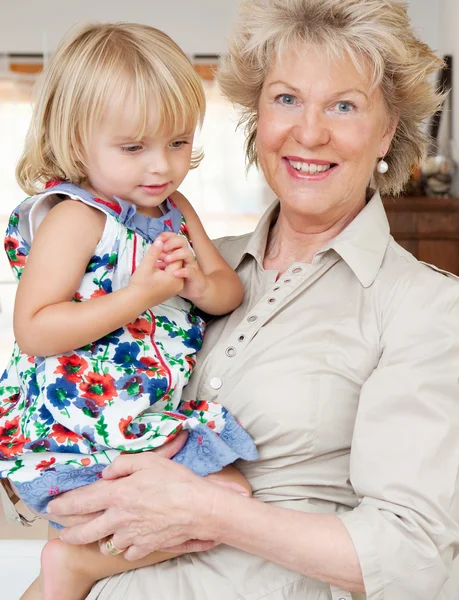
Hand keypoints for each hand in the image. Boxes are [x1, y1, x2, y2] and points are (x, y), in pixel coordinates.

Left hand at [47, 447, 219, 559]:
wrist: (198, 508)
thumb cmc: (176, 481)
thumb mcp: (148, 460)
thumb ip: (122, 464)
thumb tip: (106, 472)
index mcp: (117, 495)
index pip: (82, 501)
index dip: (64, 504)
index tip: (53, 506)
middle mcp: (119, 519)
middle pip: (85, 531)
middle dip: (70, 532)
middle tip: (63, 531)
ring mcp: (132, 536)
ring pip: (107, 543)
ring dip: (101, 539)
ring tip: (100, 534)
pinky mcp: (146, 546)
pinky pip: (128, 551)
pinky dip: (126, 547)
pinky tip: (128, 541)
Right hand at [128, 239, 183, 306]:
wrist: (134, 301)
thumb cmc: (139, 284)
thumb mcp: (146, 265)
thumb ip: (154, 252)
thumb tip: (161, 240)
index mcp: (174, 277)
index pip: (177, 258)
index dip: (169, 250)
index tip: (159, 248)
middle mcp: (178, 284)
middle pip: (177, 264)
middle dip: (168, 257)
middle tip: (157, 253)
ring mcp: (176, 289)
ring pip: (174, 270)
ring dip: (166, 264)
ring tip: (154, 262)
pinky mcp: (172, 291)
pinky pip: (172, 278)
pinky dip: (166, 272)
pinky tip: (156, 270)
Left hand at [157, 232, 207, 301]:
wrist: (195, 289)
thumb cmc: (181, 277)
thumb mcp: (168, 267)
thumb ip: (162, 258)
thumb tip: (152, 251)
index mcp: (178, 252)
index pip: (174, 238)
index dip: (167, 236)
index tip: (158, 239)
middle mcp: (185, 256)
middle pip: (182, 242)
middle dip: (172, 242)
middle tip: (163, 248)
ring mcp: (191, 264)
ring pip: (187, 254)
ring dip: (176, 254)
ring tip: (167, 259)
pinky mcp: (195, 275)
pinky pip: (190, 271)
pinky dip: (183, 271)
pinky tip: (174, 273)